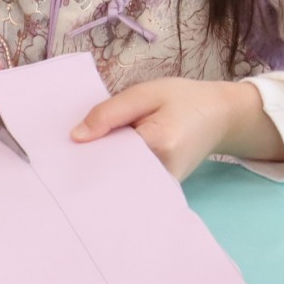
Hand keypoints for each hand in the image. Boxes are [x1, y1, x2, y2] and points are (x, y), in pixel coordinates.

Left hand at [70, 78, 282, 179]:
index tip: (63, 153)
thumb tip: (75, 138)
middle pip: (114, 175)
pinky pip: (133, 186)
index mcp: (160, 142)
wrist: (220, 116)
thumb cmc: (183, 100)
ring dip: (104, 171)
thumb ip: (110, 113)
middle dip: (92, 165)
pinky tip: (109, 165)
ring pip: (122, 183)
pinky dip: (118, 175)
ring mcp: (165, 185)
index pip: (110, 154)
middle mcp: (163, 171)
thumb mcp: (146, 93)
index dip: (86, 153)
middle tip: (68, 159)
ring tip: (88, 160)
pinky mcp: (164, 189)